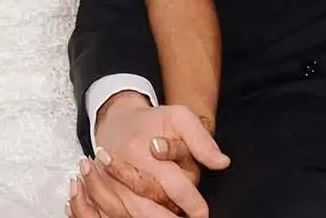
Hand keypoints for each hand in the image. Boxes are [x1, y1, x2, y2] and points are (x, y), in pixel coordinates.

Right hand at [73, 93, 228, 216]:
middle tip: (189, 216)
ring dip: (154, 217)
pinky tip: (150, 210)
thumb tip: (222, 162)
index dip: (192, 203)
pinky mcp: (103, 193)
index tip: (203, 212)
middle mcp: (121, 170)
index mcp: (140, 150)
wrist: (115, 121)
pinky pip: (120, 214)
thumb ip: (202, 140)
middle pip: (152, 207)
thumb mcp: (179, 118)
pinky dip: (136, 215)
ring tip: (170, 211)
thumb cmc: (151, 122)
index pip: (173, 185)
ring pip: (136, 214)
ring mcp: (108, 184)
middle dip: (172, 216)